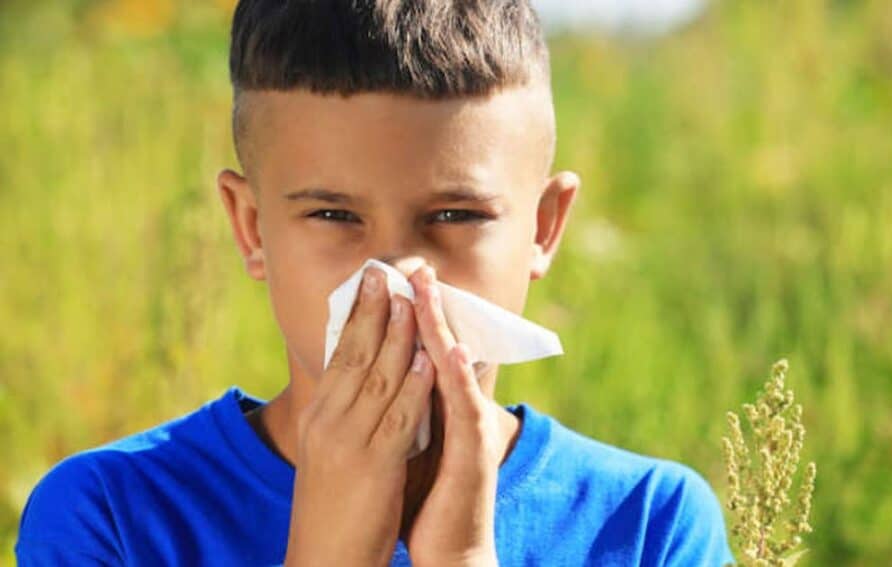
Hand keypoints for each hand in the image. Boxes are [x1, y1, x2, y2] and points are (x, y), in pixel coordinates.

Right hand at [284, 268, 434, 565]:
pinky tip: (428, 357)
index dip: (357, 314)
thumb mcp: (330, 453)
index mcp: (319, 417)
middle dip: (374, 309)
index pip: (340, 354)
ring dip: (398, 334)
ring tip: (412, 297)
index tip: (371, 279)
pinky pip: (399, 415)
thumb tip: (361, 377)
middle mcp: (328, 422)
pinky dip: (415, 383)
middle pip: (354, 354)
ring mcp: (348, 442)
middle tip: (388, 269)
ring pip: (377, 376)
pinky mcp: (373, 465)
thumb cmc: (333, 508)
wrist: (323, 559)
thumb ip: (345, 414)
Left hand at [405, 264, 501, 566]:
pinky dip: (457, 378)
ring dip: (443, 327)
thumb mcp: (410, 448)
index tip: (399, 280)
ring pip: (455, 370)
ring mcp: (471, 432)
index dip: (415, 318)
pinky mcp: (474, 454)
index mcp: (440, 411)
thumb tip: (384, 384)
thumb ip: (404, 413)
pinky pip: (463, 410)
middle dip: (427, 307)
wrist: (451, 553)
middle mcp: (460, 414)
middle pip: (442, 351)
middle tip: (415, 265)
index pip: (426, 355)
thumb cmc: (429, 503)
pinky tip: (451, 350)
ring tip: (429, 289)